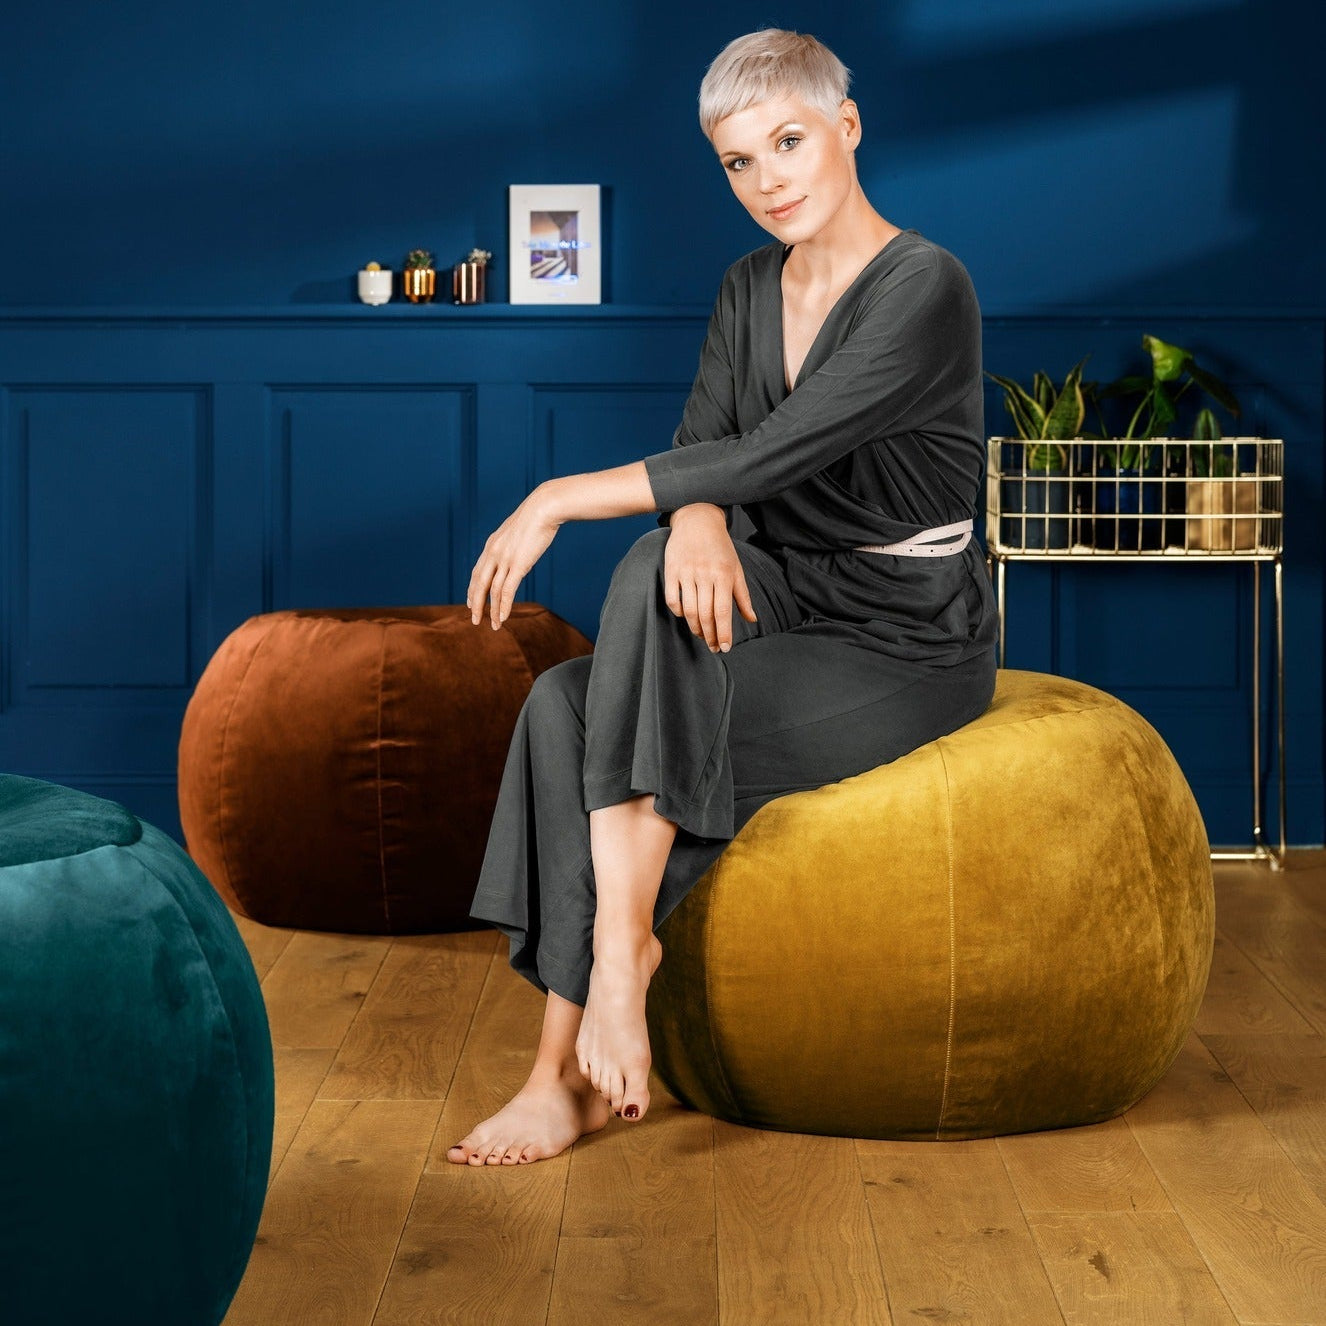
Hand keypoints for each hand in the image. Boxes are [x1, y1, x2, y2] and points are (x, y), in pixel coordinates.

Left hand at [468, 485, 561, 629]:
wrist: (544, 508)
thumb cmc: (536, 517)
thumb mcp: (518, 530)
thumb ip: (513, 543)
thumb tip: (517, 551)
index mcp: (492, 545)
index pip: (477, 572)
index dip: (472, 589)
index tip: (471, 602)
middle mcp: (493, 553)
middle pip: (478, 584)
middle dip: (475, 604)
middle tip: (474, 619)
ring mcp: (505, 559)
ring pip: (492, 591)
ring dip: (491, 611)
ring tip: (493, 625)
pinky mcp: (518, 565)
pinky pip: (506, 591)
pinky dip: (503, 607)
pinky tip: (503, 618)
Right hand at [663, 504, 756, 652]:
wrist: (698, 519)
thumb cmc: (720, 547)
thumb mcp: (736, 568)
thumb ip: (742, 596)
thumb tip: (752, 620)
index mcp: (724, 574)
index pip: (723, 611)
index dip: (724, 633)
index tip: (726, 648)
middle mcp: (705, 574)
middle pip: (706, 615)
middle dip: (711, 636)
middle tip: (714, 647)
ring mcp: (687, 572)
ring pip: (690, 610)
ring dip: (696, 628)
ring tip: (702, 635)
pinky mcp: (672, 570)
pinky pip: (673, 599)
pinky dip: (679, 612)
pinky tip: (686, 616)